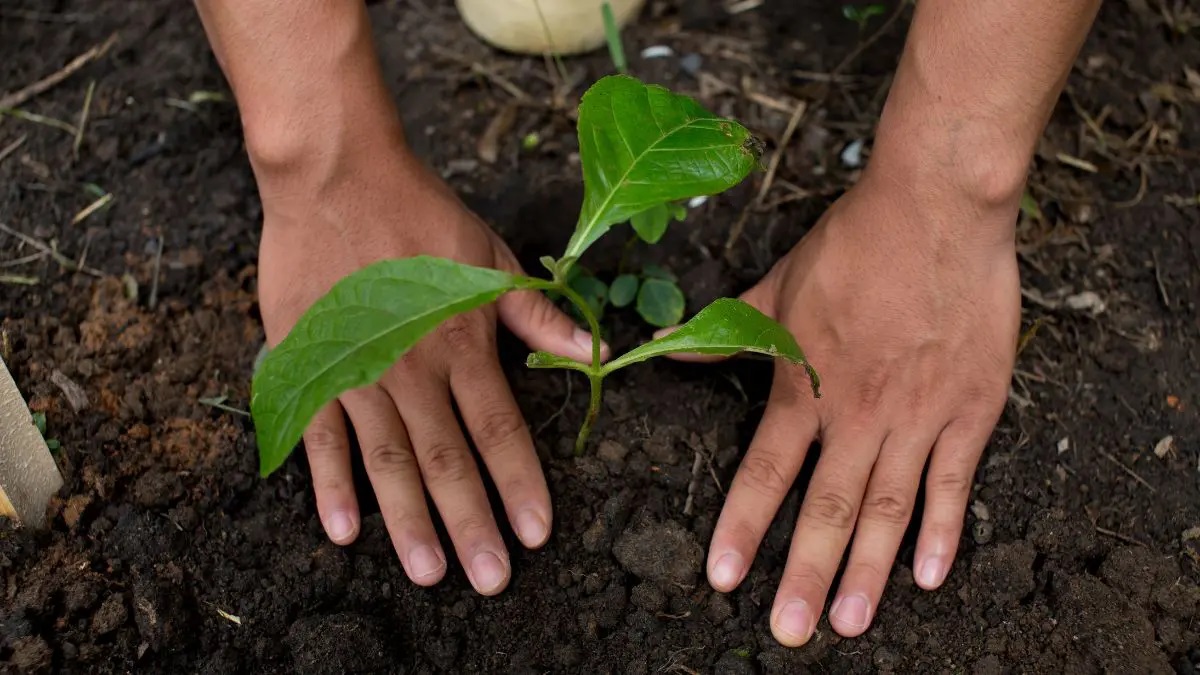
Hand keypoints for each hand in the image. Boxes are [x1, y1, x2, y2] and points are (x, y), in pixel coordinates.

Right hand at [256, 138, 601, 594]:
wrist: (336, 178)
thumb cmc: (421, 214)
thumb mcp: (492, 257)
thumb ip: (535, 315)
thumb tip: (594, 352)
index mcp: (463, 345)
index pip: (500, 430)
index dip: (520, 485)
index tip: (537, 534)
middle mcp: (413, 370)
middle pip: (448, 461)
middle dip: (471, 525)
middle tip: (489, 580)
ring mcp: (358, 372)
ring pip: (389, 461)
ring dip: (409, 521)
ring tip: (430, 573)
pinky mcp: (310, 366)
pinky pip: (321, 435)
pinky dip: (331, 484)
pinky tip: (345, 529)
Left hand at [704, 173, 1019, 643]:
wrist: (935, 207)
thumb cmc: (854, 242)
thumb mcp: (776, 283)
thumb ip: (727, 330)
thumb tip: (668, 349)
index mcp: (806, 383)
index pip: (766, 470)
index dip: (742, 526)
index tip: (722, 576)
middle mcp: (858, 412)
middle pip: (827, 507)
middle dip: (804, 574)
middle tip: (788, 632)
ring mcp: (918, 415)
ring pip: (888, 508)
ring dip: (868, 571)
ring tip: (847, 622)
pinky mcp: (969, 409)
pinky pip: (954, 482)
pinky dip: (942, 531)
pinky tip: (930, 576)